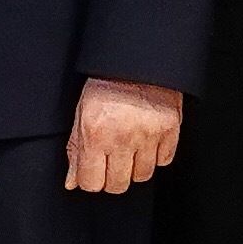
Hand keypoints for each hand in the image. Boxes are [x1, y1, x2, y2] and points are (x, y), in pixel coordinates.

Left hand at [67, 78, 185, 194]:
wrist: (137, 58)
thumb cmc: (106, 82)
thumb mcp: (82, 113)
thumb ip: (76, 149)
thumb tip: (72, 180)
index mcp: (96, 134)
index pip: (92, 183)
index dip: (91, 180)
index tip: (92, 171)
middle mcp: (123, 138)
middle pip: (118, 185)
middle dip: (112, 177)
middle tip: (111, 161)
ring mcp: (149, 135)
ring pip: (143, 176)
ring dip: (135, 167)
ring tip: (130, 149)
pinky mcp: (170, 130)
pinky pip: (164, 160)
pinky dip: (156, 155)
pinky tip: (147, 141)